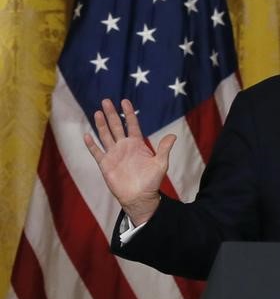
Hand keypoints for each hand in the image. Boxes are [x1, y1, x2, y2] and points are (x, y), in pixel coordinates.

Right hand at [83, 99, 175, 225]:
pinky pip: (96, 152)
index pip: (132, 124)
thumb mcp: (161, 163)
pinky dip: (91, 145)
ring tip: (97, 112)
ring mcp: (114, 154)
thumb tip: (173, 136)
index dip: (128, 113)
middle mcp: (124, 146)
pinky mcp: (105, 164)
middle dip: (111, 114)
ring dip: (101, 124)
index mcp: (137, 144)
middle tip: (106, 100)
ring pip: (105, 135)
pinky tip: (86, 135)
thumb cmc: (152, 181)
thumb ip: (164, 149)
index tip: (124, 101)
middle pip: (116, 126)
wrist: (140, 197)